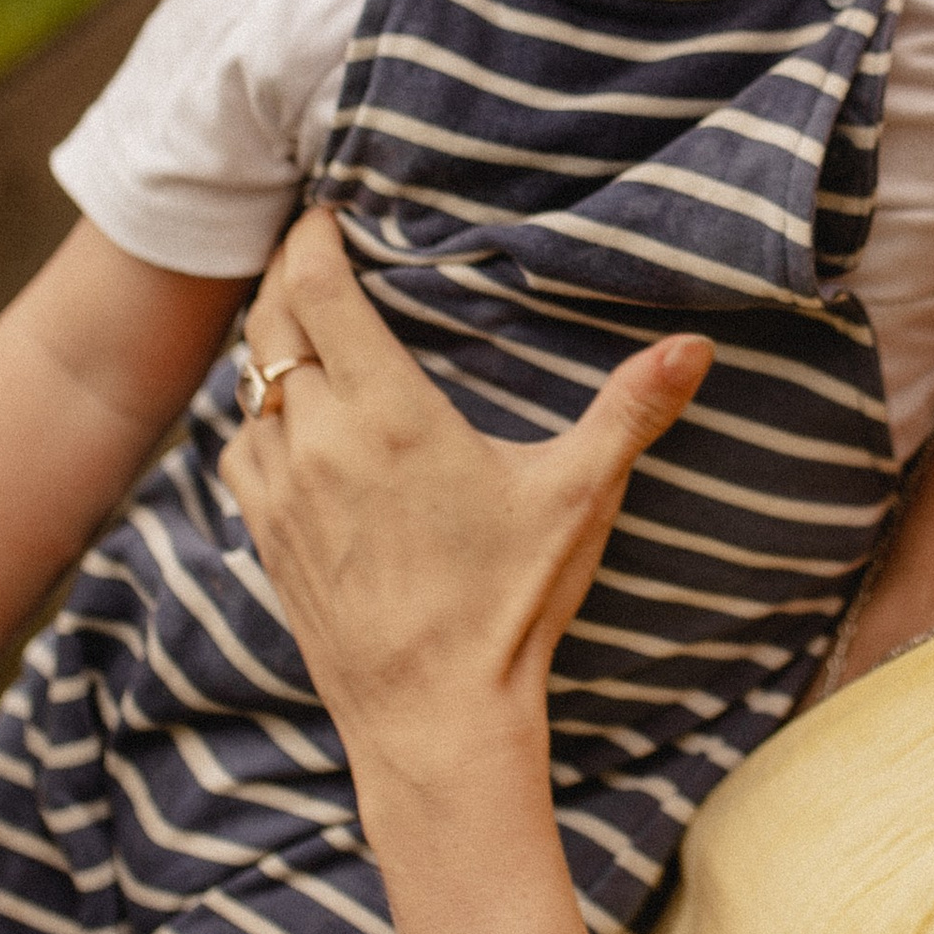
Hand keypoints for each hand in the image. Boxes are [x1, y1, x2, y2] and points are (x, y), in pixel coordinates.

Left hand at [221, 210, 709, 798]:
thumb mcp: (579, 497)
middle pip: (269, 326)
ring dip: (266, 347)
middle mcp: (318, 442)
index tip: (326, 214)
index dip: (312, 240)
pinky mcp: (266, 539)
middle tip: (314, 253)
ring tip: (301, 328)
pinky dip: (255, 416)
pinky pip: (237, 450)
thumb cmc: (509, 604)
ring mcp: (281, 493)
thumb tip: (697, 345)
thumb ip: (632, 410)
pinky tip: (286, 419)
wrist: (433, 718)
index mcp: (387, 415)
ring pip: (247, 386)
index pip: (318, 292)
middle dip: (285, 278)